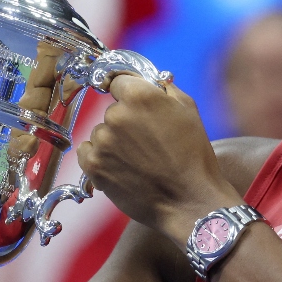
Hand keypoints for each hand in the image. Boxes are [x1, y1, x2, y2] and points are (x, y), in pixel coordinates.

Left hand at [76, 76, 240, 243]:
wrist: (189, 201)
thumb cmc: (194, 156)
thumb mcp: (188, 110)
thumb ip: (164, 87)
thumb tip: (148, 81)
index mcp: (140, 96)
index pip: (119, 80)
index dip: (129, 92)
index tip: (135, 104)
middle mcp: (116, 115)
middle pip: (112, 109)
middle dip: (127, 121)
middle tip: (149, 141)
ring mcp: (103, 141)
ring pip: (101, 132)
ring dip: (115, 141)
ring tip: (140, 159)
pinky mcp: (94, 165)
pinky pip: (87, 151)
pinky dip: (101, 157)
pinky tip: (123, 167)